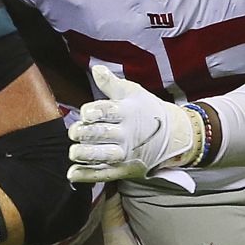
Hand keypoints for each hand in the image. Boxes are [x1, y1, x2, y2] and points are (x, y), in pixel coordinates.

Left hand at [67, 66, 200, 182]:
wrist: (171, 135)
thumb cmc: (146, 109)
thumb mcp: (132, 92)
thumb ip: (110, 83)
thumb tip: (96, 69)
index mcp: (127, 112)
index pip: (108, 111)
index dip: (93, 112)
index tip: (85, 114)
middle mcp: (126, 134)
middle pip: (102, 134)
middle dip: (85, 133)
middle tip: (74, 132)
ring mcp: (125, 153)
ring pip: (103, 156)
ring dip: (86, 154)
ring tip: (74, 152)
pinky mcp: (123, 169)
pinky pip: (103, 173)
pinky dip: (87, 175)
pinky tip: (72, 174)